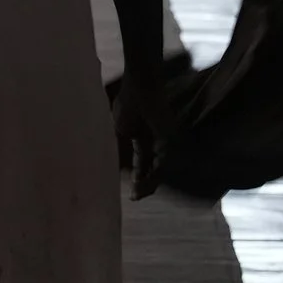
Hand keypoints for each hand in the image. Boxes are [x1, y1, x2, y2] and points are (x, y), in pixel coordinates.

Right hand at [112, 70, 166, 198]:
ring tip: (137, 194)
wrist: (141, 85)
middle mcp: (156, 142)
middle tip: (135, 197)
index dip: (138, 175)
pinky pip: (160, 163)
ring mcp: (164, 141)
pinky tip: (141, 184)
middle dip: (144, 183)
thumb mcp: (120, 128)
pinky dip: (151, 175)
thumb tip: (115, 161)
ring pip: (158, 169)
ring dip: (147, 183)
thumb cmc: (128, 102)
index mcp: (143, 136)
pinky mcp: (167, 140)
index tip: (132, 192)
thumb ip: (121, 145)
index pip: (143, 160)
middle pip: (153, 167)